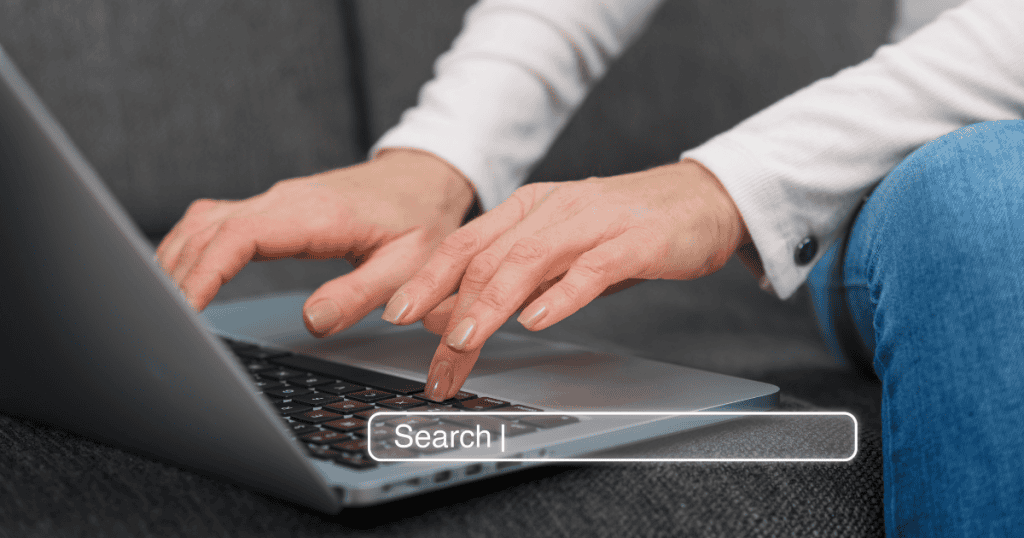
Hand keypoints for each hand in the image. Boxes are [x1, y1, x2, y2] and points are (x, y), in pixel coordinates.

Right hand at [155, 149, 476, 336]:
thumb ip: (360, 294)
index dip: (204, 273)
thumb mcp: (407, 264)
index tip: (183, 309)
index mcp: (316, 215)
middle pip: (208, 231)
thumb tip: (311, 322)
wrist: (425, 178)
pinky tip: (182, 276)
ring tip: (161, 308)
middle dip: (178, 276)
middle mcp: (285, 201)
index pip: (238, 237)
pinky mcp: (272, 207)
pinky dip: (191, 248)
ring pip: (204, 224)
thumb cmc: (420, 220)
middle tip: (162, 326)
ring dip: (178, 260)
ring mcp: (275, 201)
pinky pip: (216, 222)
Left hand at [381, 159, 749, 400]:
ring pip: (528, 261)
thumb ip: (518, 276)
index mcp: (529, 209)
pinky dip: (560, 296)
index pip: (465, 244)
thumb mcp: (562, 249)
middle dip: (451, 311)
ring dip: (492, 303)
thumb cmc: (626, 228)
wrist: (701, 199)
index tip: (397, 314)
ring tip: (467, 340)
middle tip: (435, 360)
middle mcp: (553, 210)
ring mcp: (594, 222)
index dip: (427, 278)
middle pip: (488, 259)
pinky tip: (537, 320)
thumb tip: (460, 315)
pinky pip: (590, 268)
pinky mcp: (634, 241)